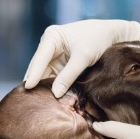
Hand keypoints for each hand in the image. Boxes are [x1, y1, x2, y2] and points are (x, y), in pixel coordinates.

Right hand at [24, 19, 139, 96]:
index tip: (27, 87)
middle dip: (35, 82)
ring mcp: (55, 56)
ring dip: (44, 87)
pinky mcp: (62, 64)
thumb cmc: (97, 39)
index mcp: (52, 37)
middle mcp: (50, 45)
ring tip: (37, 103)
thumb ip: (68, 75)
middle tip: (28, 100)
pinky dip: (54, 86)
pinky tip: (50, 99)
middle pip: (39, 67)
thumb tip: (55, 94)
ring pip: (46, 74)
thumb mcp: (83, 57)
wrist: (112, 35)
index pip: (39, 58)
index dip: (33, 74)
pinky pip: (55, 77)